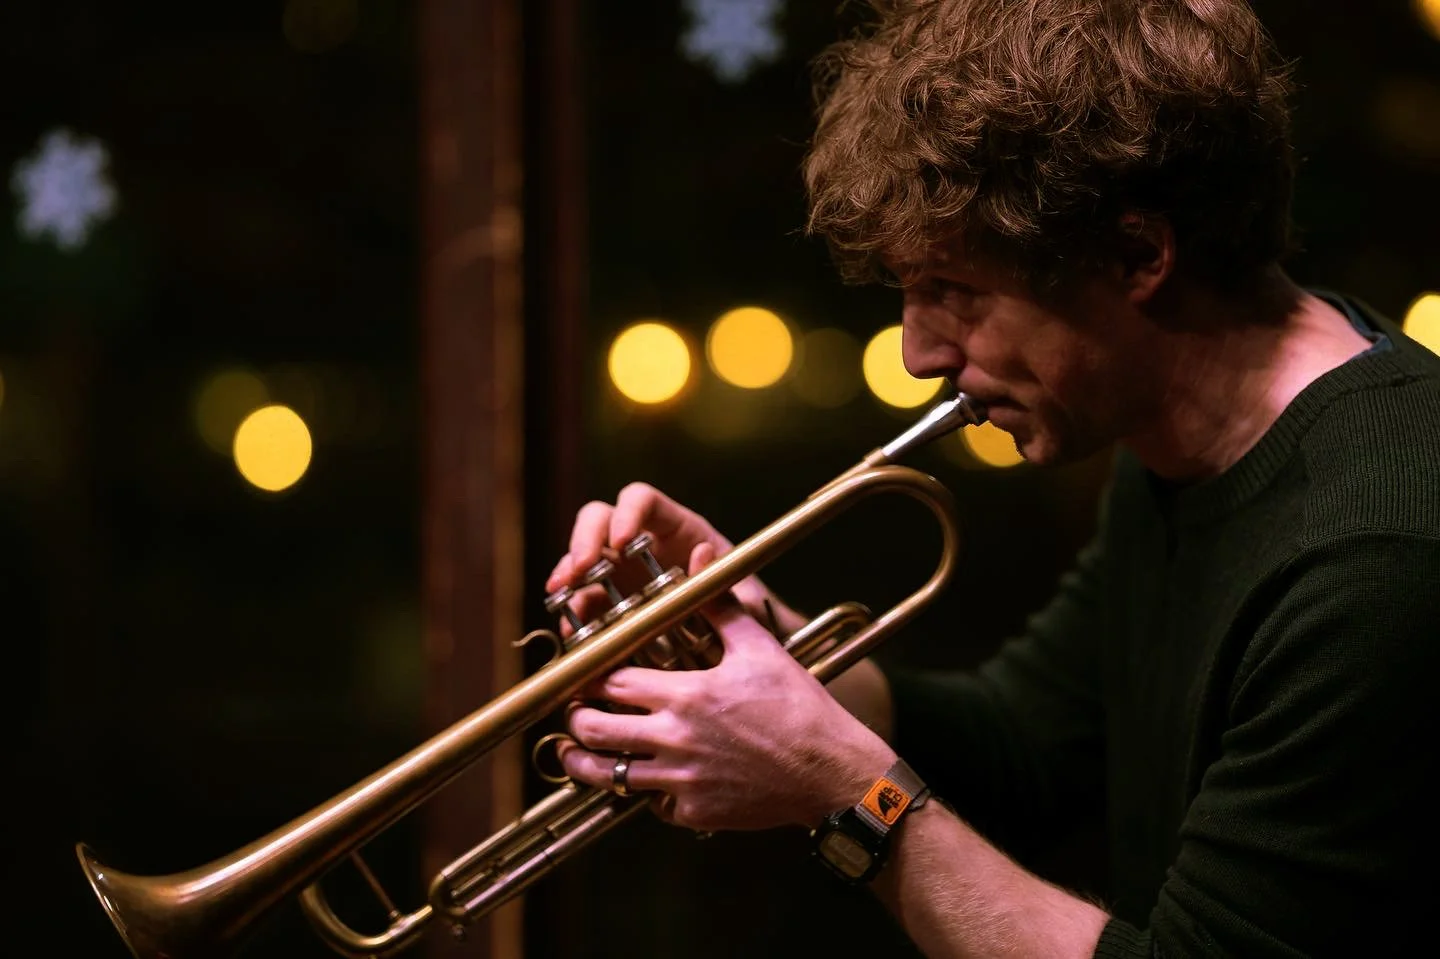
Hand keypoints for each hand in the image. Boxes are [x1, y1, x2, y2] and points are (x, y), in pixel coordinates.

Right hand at [545, 482, 800, 636]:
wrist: (748, 651)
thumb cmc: (750, 613)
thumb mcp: (748, 598)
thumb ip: (727, 578)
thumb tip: (702, 552)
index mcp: (678, 528)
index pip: (641, 499)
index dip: (627, 513)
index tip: (622, 543)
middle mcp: (643, 543)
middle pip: (598, 518)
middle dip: (584, 539)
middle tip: (580, 569)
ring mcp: (622, 573)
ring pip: (582, 557)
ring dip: (568, 573)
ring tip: (561, 595)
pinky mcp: (611, 605)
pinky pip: (583, 603)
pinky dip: (573, 615)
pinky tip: (571, 632)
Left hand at [557, 594, 897, 833]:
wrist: (829, 770)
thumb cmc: (797, 706)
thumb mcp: (759, 647)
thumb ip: (719, 605)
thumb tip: (702, 556)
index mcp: (684, 693)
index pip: (610, 682)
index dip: (588, 677)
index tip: (582, 673)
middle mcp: (674, 738)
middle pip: (594, 730)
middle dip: (575, 719)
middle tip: (575, 712)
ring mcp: (680, 779)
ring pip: (607, 778)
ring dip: (585, 764)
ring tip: (575, 755)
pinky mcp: (694, 811)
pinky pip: (652, 806)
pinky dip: (645, 795)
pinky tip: (647, 781)